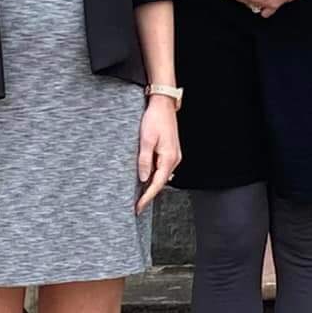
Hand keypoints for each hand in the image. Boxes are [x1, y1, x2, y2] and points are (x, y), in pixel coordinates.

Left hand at [136, 97, 180, 212]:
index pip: (157, 184)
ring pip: (162, 175)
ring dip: (152, 184)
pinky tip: (147, 176)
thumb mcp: (146, 140)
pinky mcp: (171, 151)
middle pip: (161, 182)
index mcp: (168, 158)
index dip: (147, 197)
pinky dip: (155, 175)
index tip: (139, 207)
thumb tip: (143, 178)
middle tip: (137, 204)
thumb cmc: (155, 119)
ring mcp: (174, 155)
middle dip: (149, 193)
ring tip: (139, 194)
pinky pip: (162, 168)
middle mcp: (174, 159)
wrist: (163, 104)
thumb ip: (144, 160)